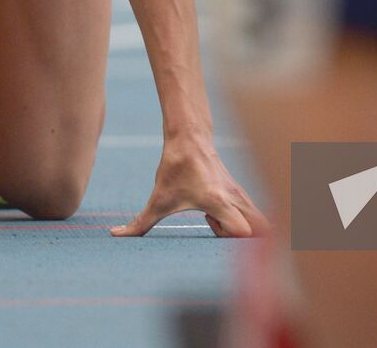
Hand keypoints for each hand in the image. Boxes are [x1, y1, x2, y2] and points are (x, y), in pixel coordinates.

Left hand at [111, 134, 269, 237]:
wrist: (189, 137)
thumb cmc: (175, 167)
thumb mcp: (157, 199)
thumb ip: (139, 223)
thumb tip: (116, 235)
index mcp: (218, 201)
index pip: (244, 231)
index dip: (230, 239)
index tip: (209, 228)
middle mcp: (235, 198)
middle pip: (261, 229)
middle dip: (243, 239)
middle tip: (217, 232)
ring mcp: (240, 194)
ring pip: (259, 220)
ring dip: (241, 228)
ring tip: (214, 221)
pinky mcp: (239, 192)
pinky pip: (251, 212)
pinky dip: (240, 219)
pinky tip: (217, 215)